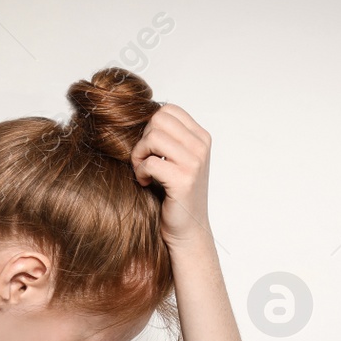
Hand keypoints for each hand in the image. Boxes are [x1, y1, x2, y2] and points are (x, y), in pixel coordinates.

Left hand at [129, 102, 211, 249]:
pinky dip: (140, 172)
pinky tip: (144, 182)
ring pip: (153, 137)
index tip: (150, 149)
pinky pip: (150, 162)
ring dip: (139, 154)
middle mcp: (201, 146)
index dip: (151, 127)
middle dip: (143, 139)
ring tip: (142, 170)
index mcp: (201, 137)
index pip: (168, 110)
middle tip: (143, 160)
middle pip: (158, 119)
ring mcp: (194, 163)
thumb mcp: (177, 159)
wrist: (187, 229)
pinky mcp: (183, 180)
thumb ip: (168, 137)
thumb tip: (142, 115)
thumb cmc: (175, 194)